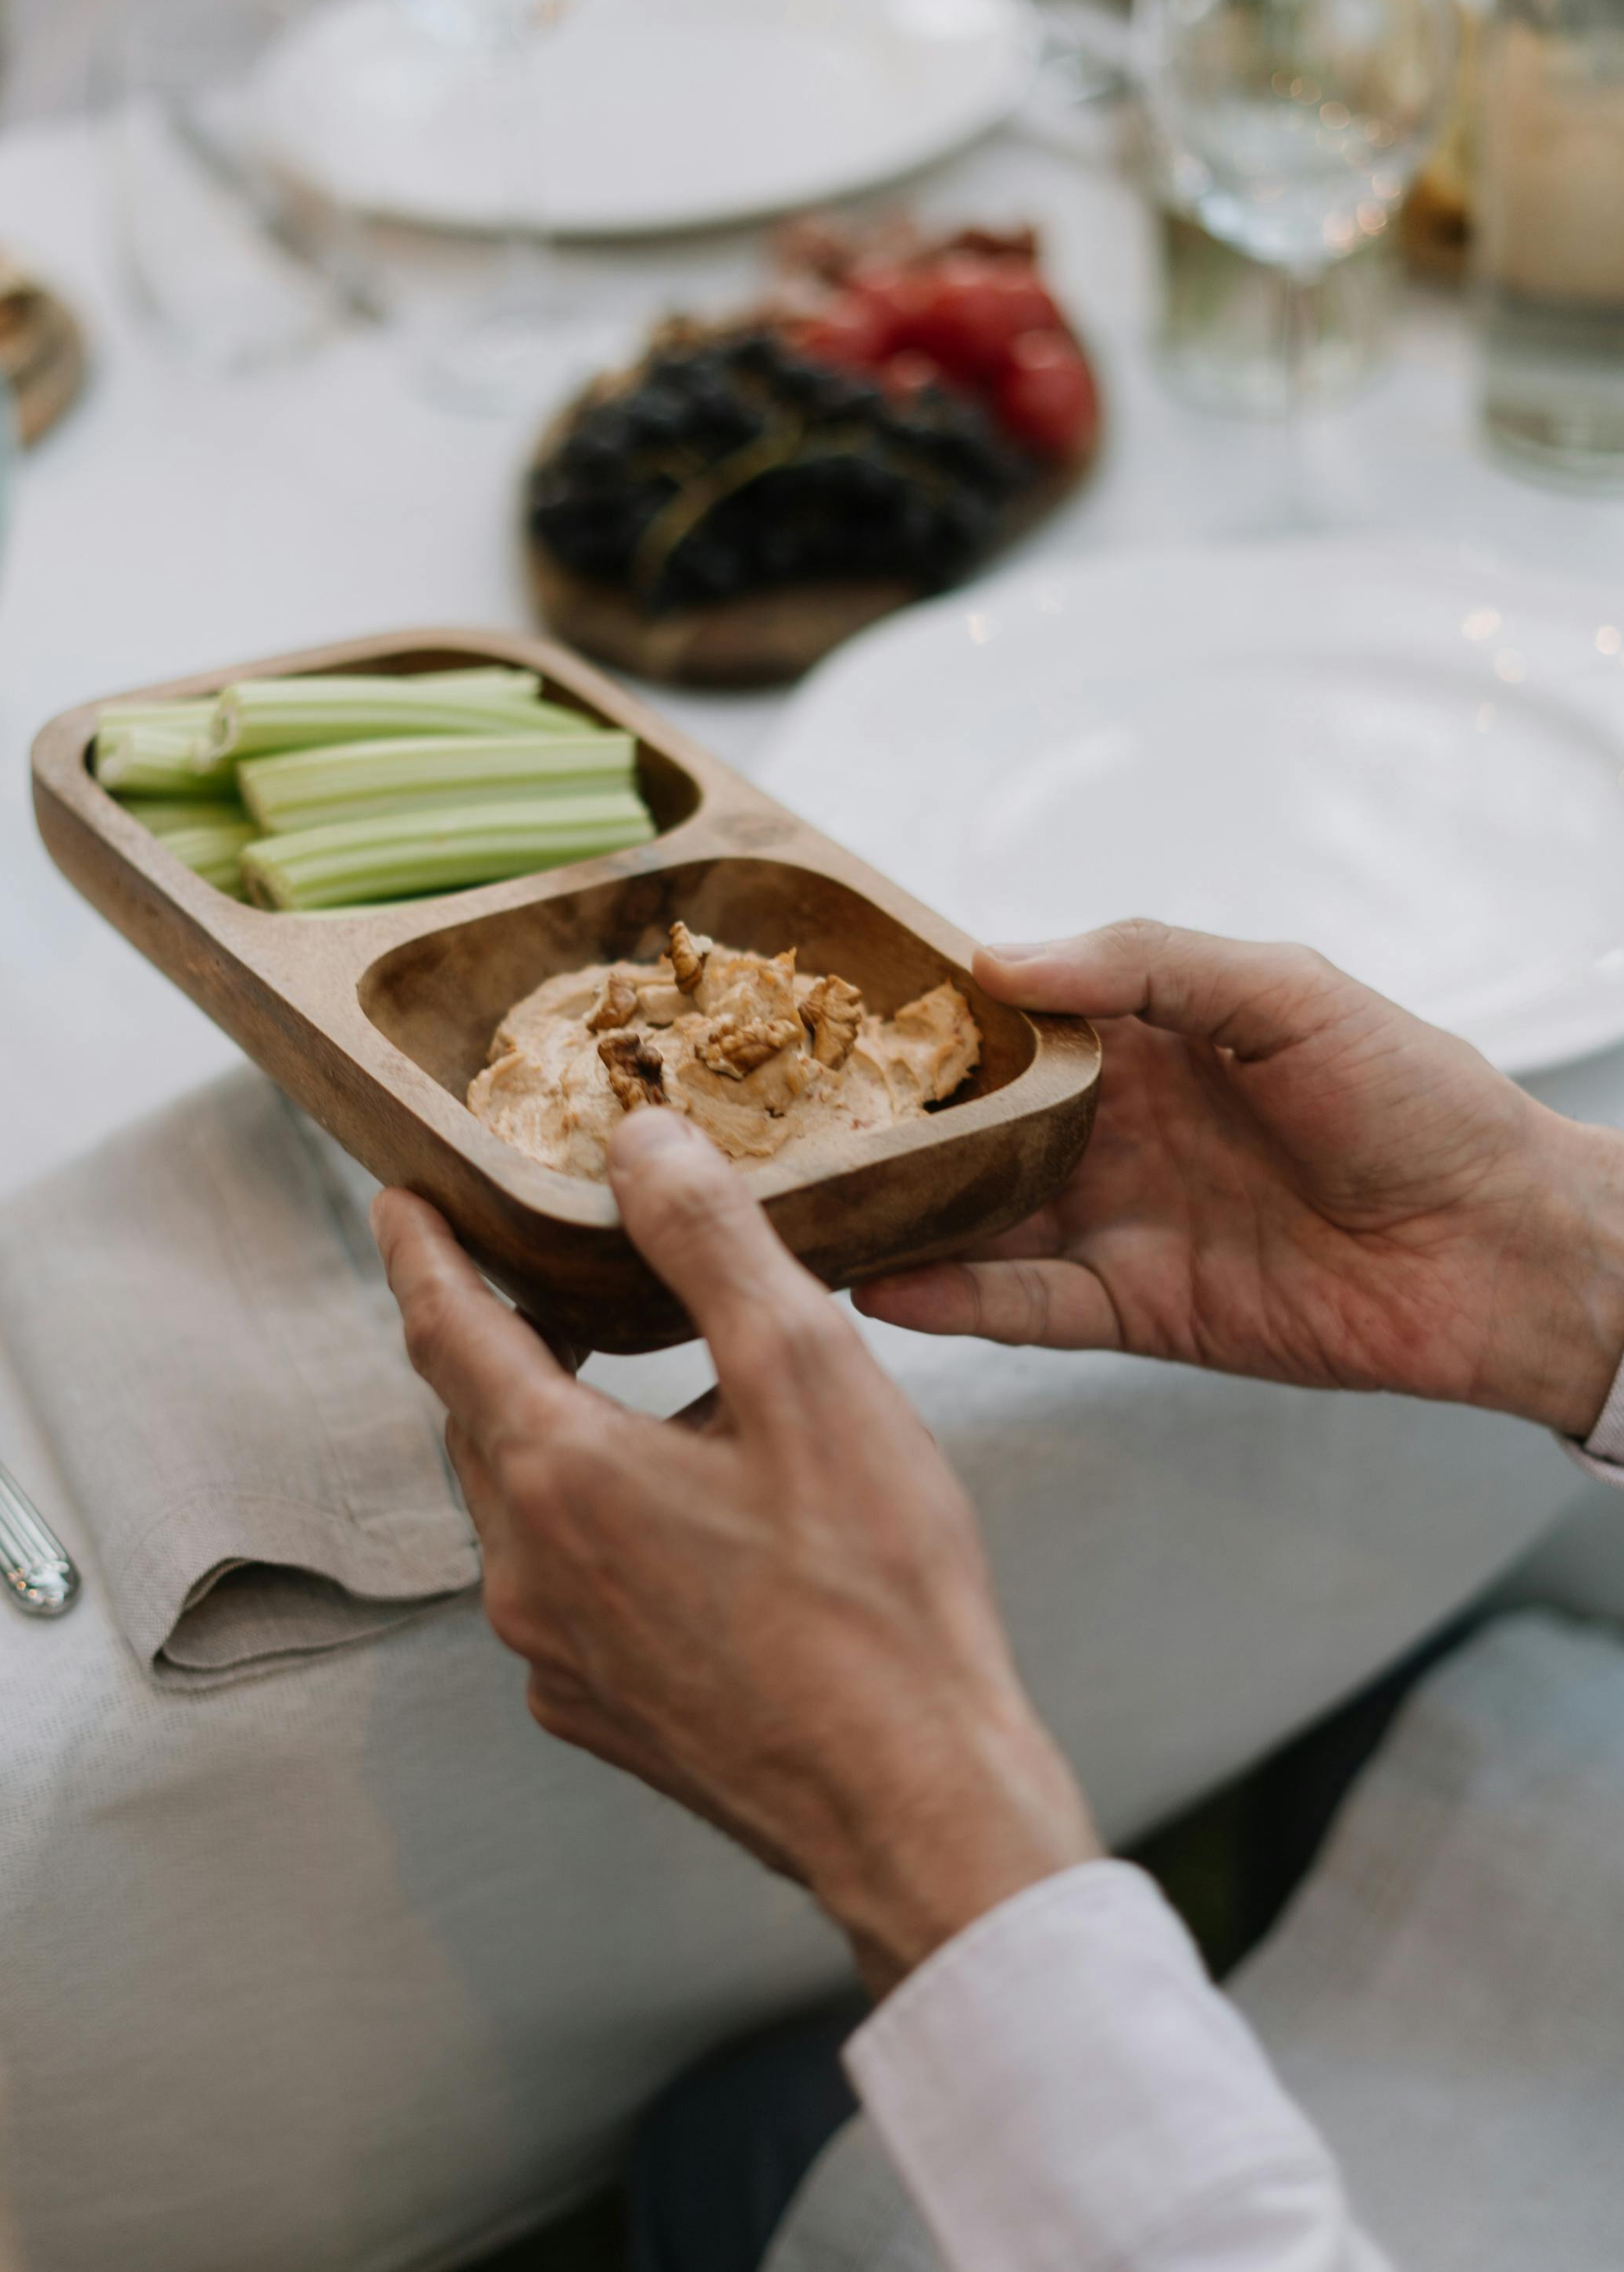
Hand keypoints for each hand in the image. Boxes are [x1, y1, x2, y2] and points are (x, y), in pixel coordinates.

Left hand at [373, 1114, 1097, 1992]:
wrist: (915, 1806)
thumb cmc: (875, 1596)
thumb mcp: (808, 1374)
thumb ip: (710, 1241)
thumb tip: (640, 1141)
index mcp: (559, 1474)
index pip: (447, 1331)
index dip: (420, 1254)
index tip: (399, 1203)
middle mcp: (527, 1571)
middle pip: (477, 1420)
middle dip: (495, 1338)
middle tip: (543, 1275)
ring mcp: (557, 1655)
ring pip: (521, 1507)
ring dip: (551, 1432)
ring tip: (630, 1383)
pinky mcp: (602, 1711)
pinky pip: (563, 1587)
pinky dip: (594, 1524)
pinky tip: (686, 1515)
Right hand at [857, 920, 1623, 1437]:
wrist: (1501, 1247)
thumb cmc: (1414, 1095)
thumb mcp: (1285, 990)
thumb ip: (1144, 962)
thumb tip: (997, 958)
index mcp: (1146, 1039)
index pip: (1008, 1018)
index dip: (923, 1011)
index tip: (824, 1000)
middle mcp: (1115, 1130)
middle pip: (970, 1124)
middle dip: (882, 1121)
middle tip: (769, 1117)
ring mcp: (1119, 1223)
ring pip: (978, 1218)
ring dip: (898, 1213)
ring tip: (795, 1206)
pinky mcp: (1138, 1313)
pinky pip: (1026, 1306)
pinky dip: (956, 1300)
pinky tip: (881, 1285)